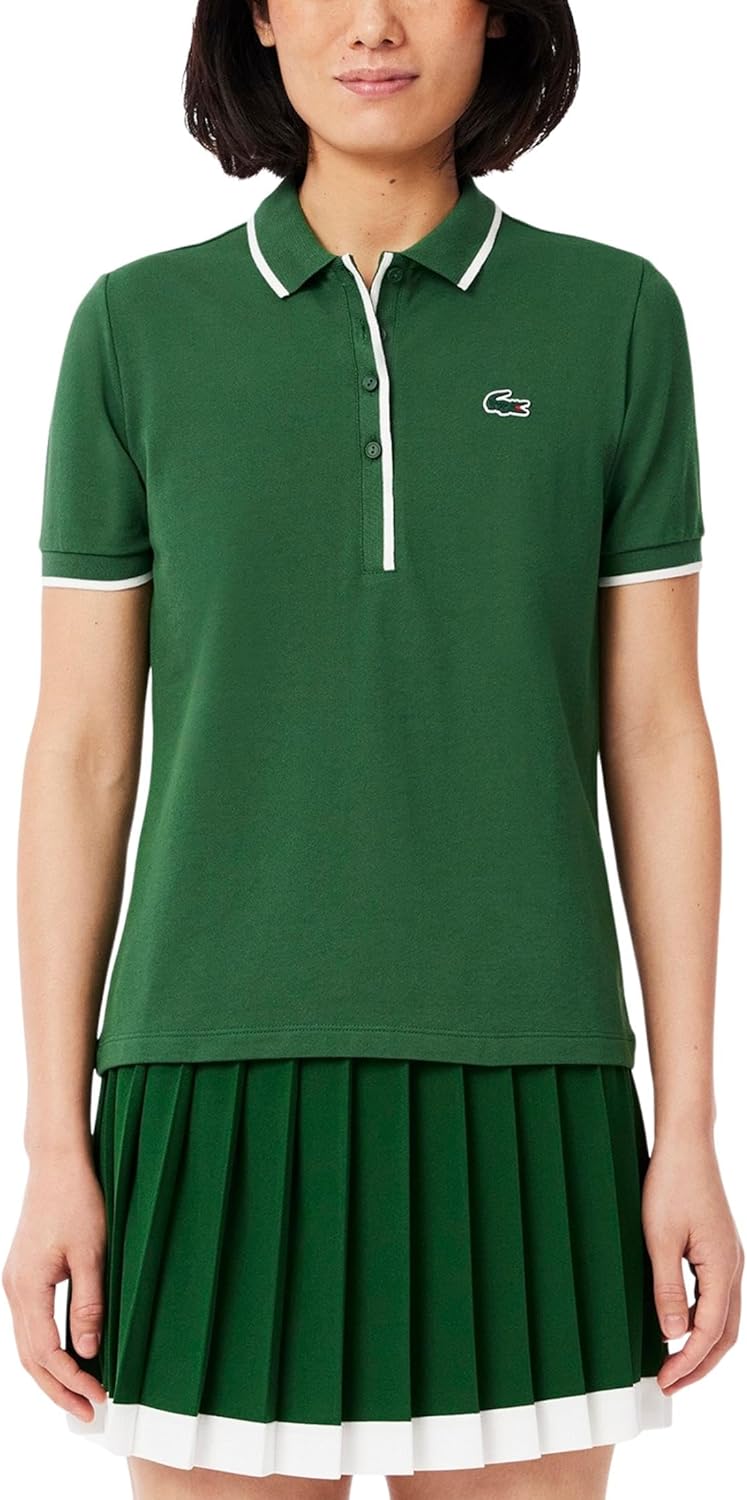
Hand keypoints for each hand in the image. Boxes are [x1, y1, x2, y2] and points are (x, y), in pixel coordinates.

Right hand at [2, 1151, 107, 1421]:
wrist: (57, 1163)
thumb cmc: (77, 1199)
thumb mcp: (92, 1252)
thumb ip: (89, 1304)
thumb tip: (90, 1352)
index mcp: (28, 1287)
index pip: (47, 1353)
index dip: (73, 1379)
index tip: (100, 1395)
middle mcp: (15, 1290)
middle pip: (30, 1358)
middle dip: (59, 1389)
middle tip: (89, 1411)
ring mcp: (15, 1283)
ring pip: (27, 1345)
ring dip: (51, 1373)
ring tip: (79, 1394)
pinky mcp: (23, 1275)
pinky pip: (30, 1325)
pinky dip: (46, 1349)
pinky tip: (69, 1357)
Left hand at [642, 1133, 742, 1394]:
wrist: (686, 1143)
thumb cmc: (670, 1183)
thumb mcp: (659, 1238)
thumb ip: (665, 1288)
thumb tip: (671, 1335)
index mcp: (721, 1267)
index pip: (709, 1332)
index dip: (687, 1362)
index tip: (664, 1381)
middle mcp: (732, 1267)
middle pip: (725, 1333)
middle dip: (700, 1364)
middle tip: (670, 1385)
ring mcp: (729, 1258)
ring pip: (725, 1318)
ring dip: (702, 1344)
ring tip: (674, 1364)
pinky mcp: (719, 1249)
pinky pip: (717, 1297)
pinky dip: (702, 1319)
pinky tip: (680, 1323)